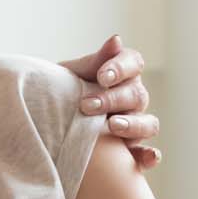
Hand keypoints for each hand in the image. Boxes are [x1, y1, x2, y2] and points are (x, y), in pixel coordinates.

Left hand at [60, 34, 160, 169]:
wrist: (46, 126)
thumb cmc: (61, 94)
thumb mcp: (71, 76)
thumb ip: (93, 62)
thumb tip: (117, 40)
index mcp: (122, 73)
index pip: (133, 63)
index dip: (120, 68)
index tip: (101, 76)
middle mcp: (133, 98)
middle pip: (136, 95)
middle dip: (113, 99)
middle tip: (87, 105)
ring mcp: (135, 124)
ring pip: (148, 123)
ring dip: (133, 125)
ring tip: (112, 126)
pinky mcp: (132, 151)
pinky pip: (147, 154)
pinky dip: (150, 156)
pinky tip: (149, 158)